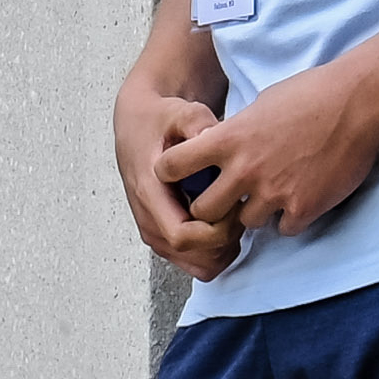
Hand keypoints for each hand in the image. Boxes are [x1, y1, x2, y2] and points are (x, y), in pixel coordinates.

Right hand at [108, 65, 239, 281]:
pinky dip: (217, 252)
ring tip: (233, 216)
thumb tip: (210, 133)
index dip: (216, 230)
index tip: (233, 206)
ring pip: (198, 265)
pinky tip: (226, 225)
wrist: (139, 125)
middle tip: (239, 209)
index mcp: (148, 192)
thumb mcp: (179, 113)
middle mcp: (147, 218)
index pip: (183, 236)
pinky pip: (196, 262)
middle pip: (195, 256)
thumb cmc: (161, 120)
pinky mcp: (162, 236)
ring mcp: (153, 231)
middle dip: (226, 240)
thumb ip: (195, 123)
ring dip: (223, 248)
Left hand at [153, 64, 378, 259]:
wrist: (357, 102)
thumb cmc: (309, 94)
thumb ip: (234, 134)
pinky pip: (285, 229)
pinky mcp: (304, 207)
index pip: (171, 166)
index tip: (182, 176)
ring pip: (246, 223)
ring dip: (255, 213)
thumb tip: (218, 148)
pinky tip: (299, 200)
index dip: (172, 174)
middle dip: (212, 208)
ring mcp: (274, 192)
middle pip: (203, 210)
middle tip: (227, 200)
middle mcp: (244, 170)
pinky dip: (290, 219)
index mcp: (226, 140)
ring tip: (273, 194)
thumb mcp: (257, 106)